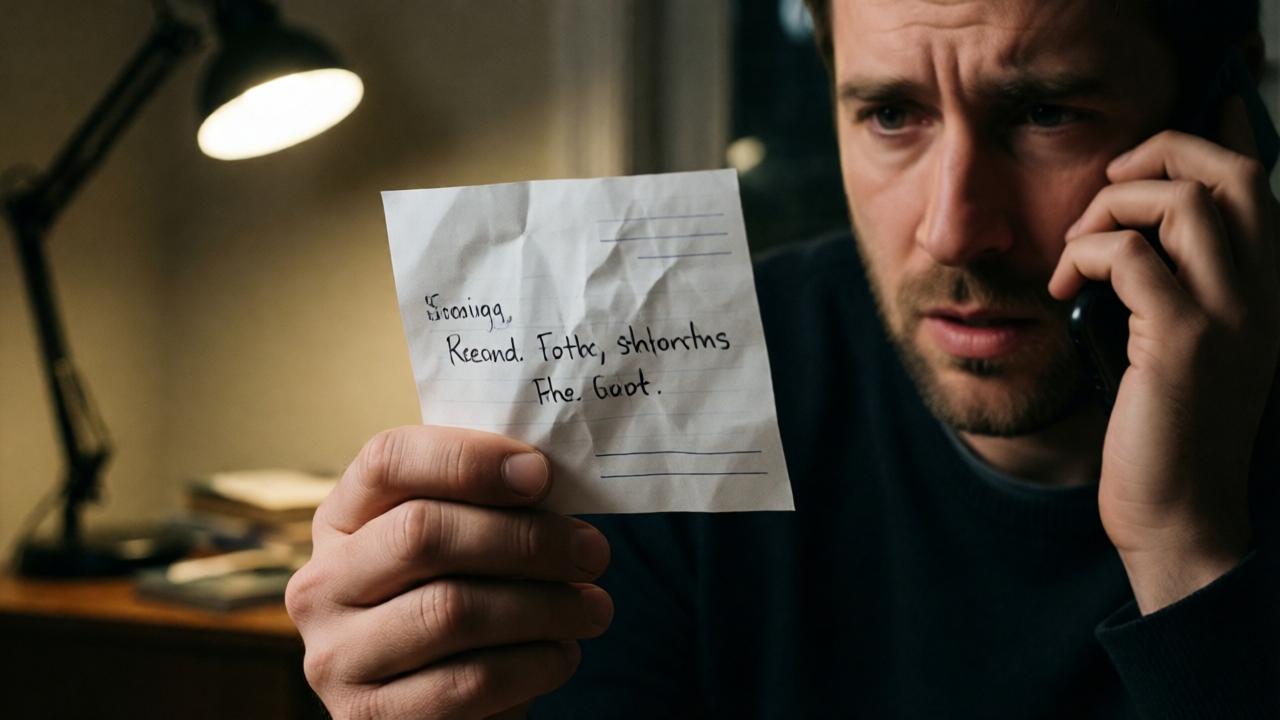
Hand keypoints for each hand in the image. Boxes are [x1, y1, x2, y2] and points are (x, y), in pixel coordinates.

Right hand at [285, 426, 613, 718]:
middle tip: (593, 551)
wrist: (440, 711)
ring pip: (451, 610)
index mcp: (341, 521)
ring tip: (594, 607)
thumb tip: (541, 477)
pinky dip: (534, 663)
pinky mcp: (370, 719)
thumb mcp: (461, 548)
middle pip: (423, 533)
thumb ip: (487, 505)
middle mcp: (321, 585)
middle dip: (525, 538)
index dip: (467, 459)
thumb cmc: (463, 604)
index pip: (388, 461)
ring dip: (544, 606)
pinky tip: (563, 653)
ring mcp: (336, 657)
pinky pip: (468, 682)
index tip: (540, 474)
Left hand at [1048, 97, 1279, 613]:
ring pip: (1182, 203)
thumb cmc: (1166, 432)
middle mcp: (1263, 294)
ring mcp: (1230, 316)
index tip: (1201, 104)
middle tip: (1107, 184)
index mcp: (1266, 291)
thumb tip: (1134, 238)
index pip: (1261, 186)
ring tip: (1075, 251)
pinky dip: (1086, 255)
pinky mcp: (1182, 342)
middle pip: (1230, 176)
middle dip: (1161, 155)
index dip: (1228, 134)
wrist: (1180, 515)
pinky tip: (1063, 288)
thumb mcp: (1178, 346)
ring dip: (1110, 208)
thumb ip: (1171, 287)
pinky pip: (1131, 258)